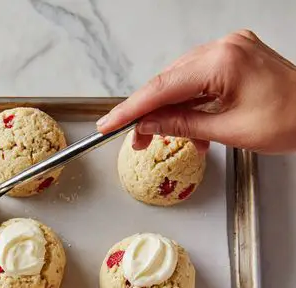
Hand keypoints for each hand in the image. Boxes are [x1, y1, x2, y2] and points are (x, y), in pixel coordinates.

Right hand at [97, 30, 295, 153]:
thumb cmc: (290, 121)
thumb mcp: (227, 131)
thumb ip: (181, 125)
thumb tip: (147, 126)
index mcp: (224, 60)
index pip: (162, 87)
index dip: (131, 109)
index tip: (109, 124)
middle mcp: (225, 47)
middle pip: (168, 82)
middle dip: (148, 114)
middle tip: (133, 140)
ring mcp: (230, 50)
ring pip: (181, 83)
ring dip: (169, 113)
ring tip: (160, 139)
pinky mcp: (234, 59)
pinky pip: (199, 81)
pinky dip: (189, 106)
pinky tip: (189, 129)